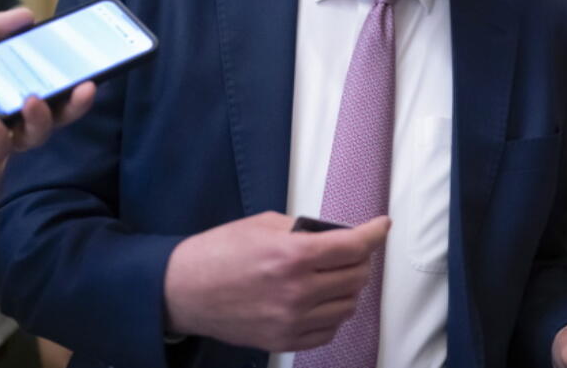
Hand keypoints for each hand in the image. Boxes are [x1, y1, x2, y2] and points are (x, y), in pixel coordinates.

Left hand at [0, 7, 96, 172]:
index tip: (89, 67)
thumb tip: (28, 14)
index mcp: (8, 84)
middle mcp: (8, 111)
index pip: (49, 83)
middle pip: (54, 114)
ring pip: (35, 135)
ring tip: (34, 101)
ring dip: (42, 119)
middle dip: (75, 105)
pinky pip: (0, 149)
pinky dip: (1, 135)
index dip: (71, 78)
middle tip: (86, 88)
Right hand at [164, 212, 389, 351]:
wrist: (185, 290)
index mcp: (292, 255)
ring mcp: (292, 320)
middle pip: (357, 277)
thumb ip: (305, 229)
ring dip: (349, 287)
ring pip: (348, 306)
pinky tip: (321, 299)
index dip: (375, 234)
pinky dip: (333, 313)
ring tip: (334, 275)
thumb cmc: (219, 253)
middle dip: (361, 259)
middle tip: (352, 250)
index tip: (381, 227)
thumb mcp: (264, 224)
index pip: (353, 247)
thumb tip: (336, 235)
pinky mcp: (284, 340)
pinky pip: (329, 331)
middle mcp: (297, 291)